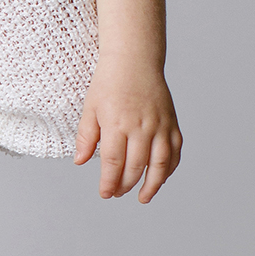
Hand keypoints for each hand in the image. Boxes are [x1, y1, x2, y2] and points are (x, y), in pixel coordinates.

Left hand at [75, 61, 181, 200]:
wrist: (134, 59)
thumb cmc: (109, 82)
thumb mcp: (90, 107)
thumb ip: (85, 136)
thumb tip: (79, 161)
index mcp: (117, 123)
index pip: (113, 162)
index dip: (109, 182)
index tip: (105, 193)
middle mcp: (141, 126)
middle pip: (135, 166)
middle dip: (125, 185)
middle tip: (117, 193)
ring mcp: (160, 125)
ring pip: (160, 164)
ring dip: (152, 185)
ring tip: (142, 196)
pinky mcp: (172, 123)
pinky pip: (175, 152)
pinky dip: (169, 168)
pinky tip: (160, 177)